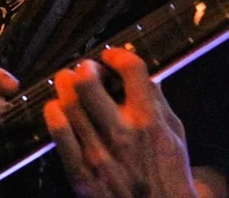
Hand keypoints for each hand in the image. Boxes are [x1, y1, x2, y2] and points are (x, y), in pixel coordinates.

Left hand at [43, 47, 195, 197]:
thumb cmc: (168, 173)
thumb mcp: (175, 133)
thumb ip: (157, 100)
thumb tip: (139, 71)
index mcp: (149, 121)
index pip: (131, 70)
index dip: (117, 55)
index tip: (110, 56)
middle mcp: (123, 134)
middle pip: (88, 82)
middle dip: (84, 68)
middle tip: (84, 69)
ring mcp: (99, 154)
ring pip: (68, 103)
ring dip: (65, 87)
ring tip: (68, 84)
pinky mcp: (82, 174)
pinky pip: (59, 136)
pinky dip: (53, 114)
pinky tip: (56, 108)